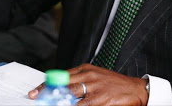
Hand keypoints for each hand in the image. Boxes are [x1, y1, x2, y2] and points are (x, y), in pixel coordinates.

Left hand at [29, 64, 148, 105]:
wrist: (136, 89)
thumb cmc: (114, 84)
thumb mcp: (95, 77)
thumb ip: (78, 82)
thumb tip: (60, 92)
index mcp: (85, 69)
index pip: (60, 76)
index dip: (46, 85)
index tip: (35, 92)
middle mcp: (89, 77)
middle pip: (62, 85)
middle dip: (48, 94)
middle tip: (37, 99)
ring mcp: (95, 88)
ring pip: (71, 96)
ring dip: (59, 103)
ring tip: (50, 105)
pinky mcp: (102, 100)